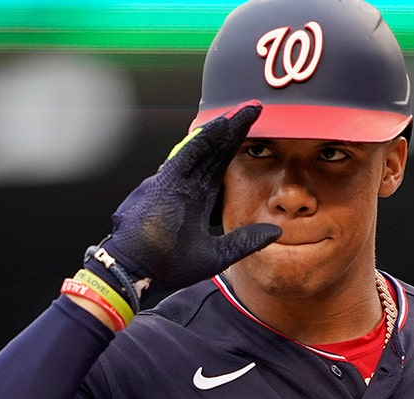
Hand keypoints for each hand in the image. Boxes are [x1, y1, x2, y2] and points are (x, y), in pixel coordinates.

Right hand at [86, 102, 280, 304]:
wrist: (138, 273)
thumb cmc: (166, 266)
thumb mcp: (216, 255)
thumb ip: (244, 242)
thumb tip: (276, 232)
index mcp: (196, 200)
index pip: (219, 167)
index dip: (236, 149)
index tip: (255, 133)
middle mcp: (186, 187)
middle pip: (214, 153)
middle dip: (233, 131)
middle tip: (253, 110)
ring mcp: (174, 182)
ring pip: (203, 149)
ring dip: (224, 130)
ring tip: (245, 112)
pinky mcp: (165, 183)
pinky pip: (187, 156)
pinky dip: (204, 140)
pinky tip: (221, 125)